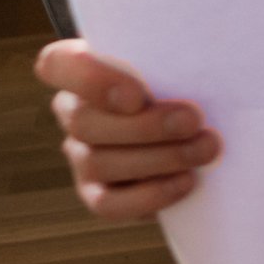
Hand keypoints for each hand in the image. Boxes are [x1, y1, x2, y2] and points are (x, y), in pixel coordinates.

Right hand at [37, 40, 218, 219]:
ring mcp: (82, 157)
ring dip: (159, 158)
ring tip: (206, 149)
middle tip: (194, 121)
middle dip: (146, 126)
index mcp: (81, 69)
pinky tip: (187, 181)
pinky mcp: (98, 195)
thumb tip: (207, 59)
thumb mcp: (179, 60)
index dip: (90, 81)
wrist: (197, 127)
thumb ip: (173, 58)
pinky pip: (109, 205)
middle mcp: (73, 113)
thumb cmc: (186, 80)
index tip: (136, 95)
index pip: (57, 65)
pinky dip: (151, 195)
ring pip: (99, 163)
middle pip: (84, 123)